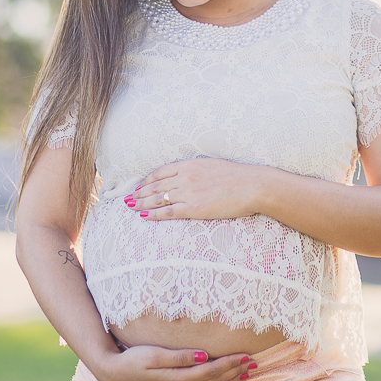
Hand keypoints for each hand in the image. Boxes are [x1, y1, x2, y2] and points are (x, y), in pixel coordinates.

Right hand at [93, 344, 254, 380]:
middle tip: (254, 363)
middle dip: (235, 372)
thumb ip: (180, 356)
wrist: (115, 375)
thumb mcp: (154, 354)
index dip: (230, 363)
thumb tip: (204, 355)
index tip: (246, 355)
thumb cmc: (133, 360)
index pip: (212, 370)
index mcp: (178, 379)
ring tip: (244, 373)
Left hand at [126, 159, 269, 220]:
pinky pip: (168, 212)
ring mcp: (188, 193)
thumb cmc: (237, 177)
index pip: (161, 172)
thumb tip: (191, 175)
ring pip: (157, 198)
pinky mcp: (193, 208)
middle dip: (139, 192)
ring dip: (141, 203)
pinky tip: (144, 216)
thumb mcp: (212, 166)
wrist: (252, 185)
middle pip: (155, 186)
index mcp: (189, 165)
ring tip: (130, 207)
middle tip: (127, 198)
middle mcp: (185, 177)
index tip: (140, 185)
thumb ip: (198, 170)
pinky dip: (154, 214)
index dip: (147, 180)